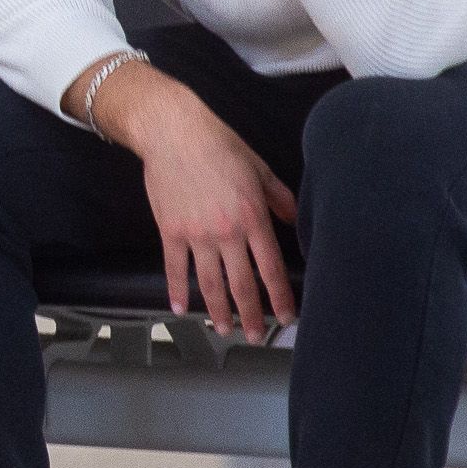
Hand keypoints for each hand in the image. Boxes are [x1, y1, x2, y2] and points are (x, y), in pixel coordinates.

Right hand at [102, 66, 298, 334]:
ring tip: (224, 329)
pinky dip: (177, 290)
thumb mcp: (260, 170)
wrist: (174, 132)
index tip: (288, 317)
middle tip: (256, 335)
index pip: (272, 268)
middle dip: (251, 314)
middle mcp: (227, 232)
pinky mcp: (171, 230)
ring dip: (218, 311)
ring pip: (210, 283)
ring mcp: (196, 234)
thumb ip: (280, 199)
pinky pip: (175, 268)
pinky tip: (181, 308)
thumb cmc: (219, 145)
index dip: (281, 297)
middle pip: (242, 284)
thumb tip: (295, 221)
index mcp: (253, 218)